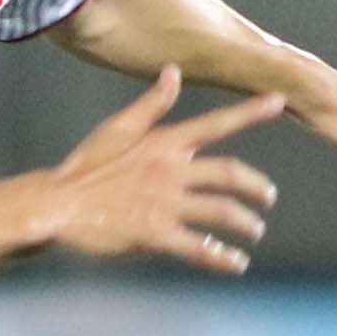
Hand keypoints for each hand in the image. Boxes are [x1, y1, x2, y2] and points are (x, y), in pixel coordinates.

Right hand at [44, 67, 283, 275]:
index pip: (215, 124)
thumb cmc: (85, 167)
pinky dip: (221, 257)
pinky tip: (235, 263)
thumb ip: (152, 104)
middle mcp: (171, 170)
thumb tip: (173, 72)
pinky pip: (199, 247)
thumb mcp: (117, 128)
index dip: (250, 112)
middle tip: (268, 197)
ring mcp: (165, 203)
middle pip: (229, 174)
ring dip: (244, 223)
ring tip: (253, 231)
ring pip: (221, 212)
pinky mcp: (156, 234)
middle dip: (255, 186)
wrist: (58, 205)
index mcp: (164, 143)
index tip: (279, 101)